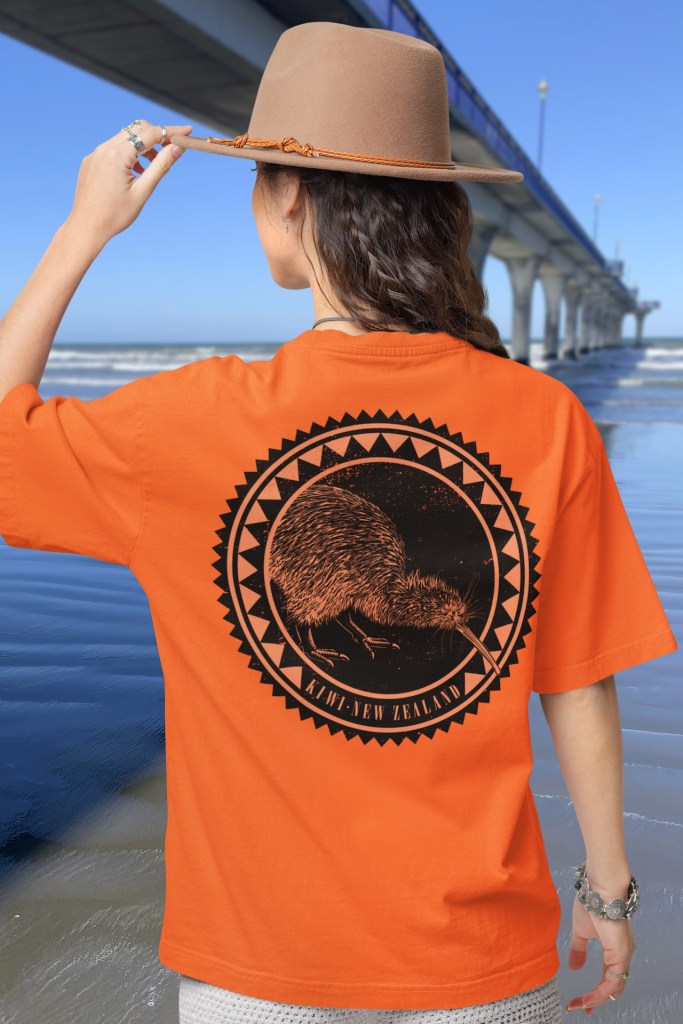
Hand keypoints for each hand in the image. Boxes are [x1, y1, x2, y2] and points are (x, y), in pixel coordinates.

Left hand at [65, 120, 192, 245]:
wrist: (87, 227)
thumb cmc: (115, 215)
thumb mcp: (143, 191)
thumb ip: (161, 166)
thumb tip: (178, 148)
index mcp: (117, 155)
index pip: (149, 133)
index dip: (171, 131)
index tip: (187, 131)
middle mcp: (104, 149)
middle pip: (137, 129)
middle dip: (157, 136)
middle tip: (172, 149)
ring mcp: (95, 153)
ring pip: (125, 137)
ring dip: (143, 146)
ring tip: (152, 167)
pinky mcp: (91, 160)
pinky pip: (113, 148)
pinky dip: (129, 153)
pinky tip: (135, 171)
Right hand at [565, 895, 634, 1014]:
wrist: (598, 889)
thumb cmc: (591, 904)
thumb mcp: (581, 932)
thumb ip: (578, 950)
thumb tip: (573, 967)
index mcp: (615, 949)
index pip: (609, 978)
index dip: (596, 992)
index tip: (581, 1002)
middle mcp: (623, 956)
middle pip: (613, 988)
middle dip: (596, 1001)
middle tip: (580, 1009)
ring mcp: (624, 956)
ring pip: (613, 988)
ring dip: (596, 1000)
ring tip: (579, 1005)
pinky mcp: (621, 956)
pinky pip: (612, 983)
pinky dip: (599, 993)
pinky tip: (588, 998)